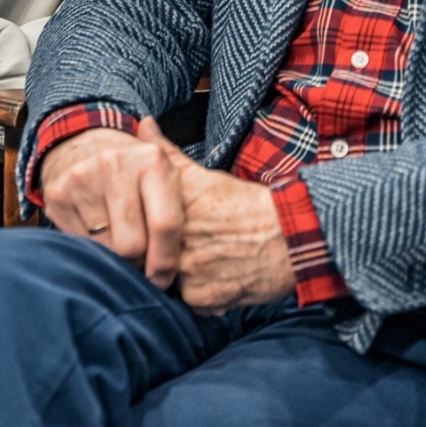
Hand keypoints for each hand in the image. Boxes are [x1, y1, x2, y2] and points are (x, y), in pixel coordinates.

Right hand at [39, 123, 184, 288]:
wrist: (84, 145)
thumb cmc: (136, 173)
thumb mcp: (165, 177)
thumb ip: (182, 211)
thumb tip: (194, 265)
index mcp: (152, 160)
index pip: (165, 225)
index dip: (165, 262)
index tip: (162, 278)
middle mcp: (116, 164)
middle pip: (132, 246)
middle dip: (138, 262)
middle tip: (139, 258)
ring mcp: (83, 178)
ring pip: (105, 248)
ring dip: (114, 255)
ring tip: (119, 239)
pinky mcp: (58, 194)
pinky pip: (80, 243)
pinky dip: (92, 246)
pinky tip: (97, 230)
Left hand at [140, 119, 295, 313]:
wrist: (291, 235)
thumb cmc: (246, 205)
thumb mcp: (206, 176)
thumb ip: (167, 153)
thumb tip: (143, 123)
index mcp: (171, 207)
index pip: (134, 224)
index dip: (139, 229)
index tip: (148, 230)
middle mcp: (175, 238)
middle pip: (148, 255)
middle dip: (157, 255)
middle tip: (187, 250)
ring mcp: (187, 270)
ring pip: (167, 281)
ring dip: (181, 277)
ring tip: (205, 263)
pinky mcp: (202, 297)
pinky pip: (189, 303)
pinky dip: (202, 296)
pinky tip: (218, 279)